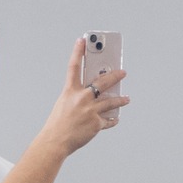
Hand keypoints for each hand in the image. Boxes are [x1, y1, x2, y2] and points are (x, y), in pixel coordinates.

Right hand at [36, 38, 128, 157]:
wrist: (55, 141)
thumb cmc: (58, 124)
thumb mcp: (64, 104)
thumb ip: (77, 97)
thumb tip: (93, 94)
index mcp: (70, 91)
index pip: (74, 67)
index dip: (78, 52)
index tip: (82, 40)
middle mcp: (81, 98)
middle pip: (102, 82)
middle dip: (114, 76)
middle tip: (122, 72)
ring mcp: (90, 110)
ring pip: (111, 102)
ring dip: (121, 100)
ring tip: (126, 98)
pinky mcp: (96, 123)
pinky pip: (108, 120)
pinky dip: (112, 120)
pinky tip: (115, 119)